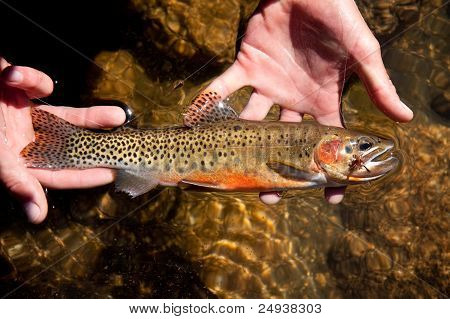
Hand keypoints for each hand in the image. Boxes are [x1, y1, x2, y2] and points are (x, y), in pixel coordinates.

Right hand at [0, 57, 124, 222]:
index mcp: (17, 158)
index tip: (113, 174)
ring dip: (91, 117)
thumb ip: (16, 181)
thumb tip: (37, 217)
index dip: (85, 176)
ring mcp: (22, 114)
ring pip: (66, 118)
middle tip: (125, 147)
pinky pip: (38, 85)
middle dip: (96, 146)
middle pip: (69, 147)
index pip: (58, 173)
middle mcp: (22, 138)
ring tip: (119, 116)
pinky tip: (15, 77)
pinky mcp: (19, 87)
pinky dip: (32, 79)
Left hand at [205, 0, 412, 203]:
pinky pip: (223, 87)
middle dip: (276, 168)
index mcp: (320, 100)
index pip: (325, 142)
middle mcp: (292, 99)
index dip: (328, 168)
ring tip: (232, 169)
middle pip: (283, 143)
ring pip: (251, 123)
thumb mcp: (362, 53)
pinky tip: (194, 121)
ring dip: (240, 144)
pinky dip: (208, 102)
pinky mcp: (246, 66)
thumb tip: (405, 118)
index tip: (329, 197)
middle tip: (269, 194)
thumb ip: (377, 86)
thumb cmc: (339, 17)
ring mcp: (267, 85)